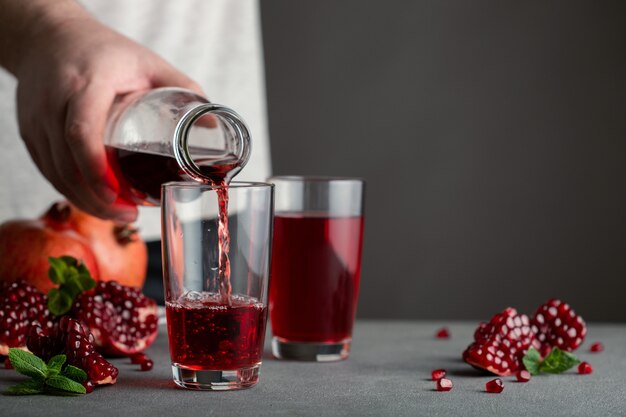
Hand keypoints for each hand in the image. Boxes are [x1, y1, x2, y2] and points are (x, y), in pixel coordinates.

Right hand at [13, 10, 201, 221]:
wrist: (50, 36)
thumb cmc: (105, 51)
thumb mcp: (148, 61)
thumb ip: (184, 87)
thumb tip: (212, 126)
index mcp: (86, 82)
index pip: (81, 129)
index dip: (96, 167)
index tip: (117, 194)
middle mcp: (54, 100)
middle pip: (66, 160)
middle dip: (96, 197)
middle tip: (129, 215)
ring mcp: (36, 118)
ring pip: (54, 171)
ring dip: (85, 200)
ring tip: (118, 215)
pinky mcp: (29, 132)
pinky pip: (47, 170)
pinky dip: (71, 190)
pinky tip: (95, 202)